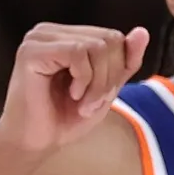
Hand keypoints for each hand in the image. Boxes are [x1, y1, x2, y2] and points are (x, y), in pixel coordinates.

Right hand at [0, 24, 149, 153]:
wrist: (36, 143)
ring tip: (84, 103)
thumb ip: (126, 59)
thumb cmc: (67, 116)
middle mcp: (51, 32)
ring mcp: (38, 38)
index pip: (115, 37)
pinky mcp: (31, 50)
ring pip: (97, 46)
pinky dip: (85, 79)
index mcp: (67, 36)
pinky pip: (78, 52)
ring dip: (98, 82)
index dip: (120, 69)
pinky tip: (73, 95)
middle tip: (94, 102)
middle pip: (110, 39)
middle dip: (110, 77)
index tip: (104, 96)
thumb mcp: (109, 86)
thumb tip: (142, 31)